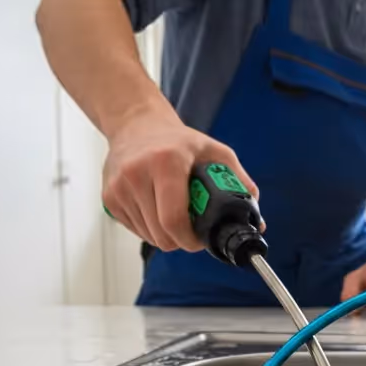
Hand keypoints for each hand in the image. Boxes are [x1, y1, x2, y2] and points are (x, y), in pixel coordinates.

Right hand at [101, 103, 258, 252]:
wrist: (136, 125)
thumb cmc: (178, 141)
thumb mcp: (215, 152)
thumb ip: (239, 183)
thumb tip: (256, 218)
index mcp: (165, 163)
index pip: (174, 220)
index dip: (190, 240)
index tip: (199, 240)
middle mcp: (137, 174)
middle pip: (161, 234)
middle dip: (180, 240)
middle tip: (190, 229)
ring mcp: (119, 187)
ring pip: (148, 237)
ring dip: (165, 234)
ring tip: (173, 212)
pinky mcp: (108, 198)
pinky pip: (135, 230)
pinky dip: (149, 228)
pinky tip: (155, 207)